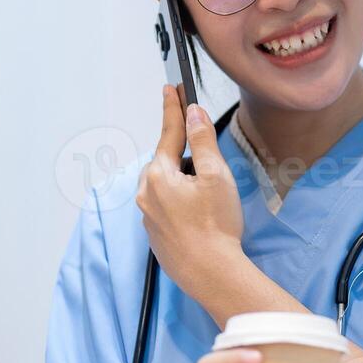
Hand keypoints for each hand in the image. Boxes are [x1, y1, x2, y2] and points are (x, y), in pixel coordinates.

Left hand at [136, 87, 244, 300]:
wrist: (211, 274)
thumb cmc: (216, 225)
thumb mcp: (216, 175)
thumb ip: (203, 140)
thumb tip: (194, 113)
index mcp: (159, 174)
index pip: (168, 133)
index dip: (173, 109)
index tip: (170, 88)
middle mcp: (146, 194)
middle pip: (166, 162)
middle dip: (183, 154)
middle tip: (205, 159)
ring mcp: (149, 218)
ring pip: (165, 187)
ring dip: (182, 182)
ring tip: (208, 196)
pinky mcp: (156, 237)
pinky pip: (166, 210)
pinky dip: (180, 205)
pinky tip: (199, 217)